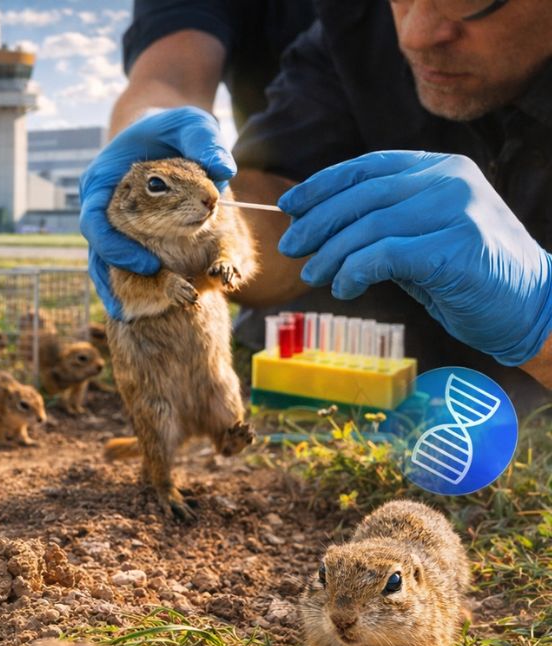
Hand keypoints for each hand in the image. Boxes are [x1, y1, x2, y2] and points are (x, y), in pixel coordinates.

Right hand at [79, 107, 235, 317]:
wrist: (163, 133)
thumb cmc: (171, 128)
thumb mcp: (190, 124)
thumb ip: (204, 140)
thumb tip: (223, 171)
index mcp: (101, 182)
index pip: (94, 222)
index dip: (114, 248)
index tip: (147, 264)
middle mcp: (99, 208)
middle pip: (97, 251)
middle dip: (120, 274)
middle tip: (156, 288)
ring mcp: (111, 225)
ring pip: (104, 264)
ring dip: (119, 289)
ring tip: (135, 314)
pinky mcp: (128, 237)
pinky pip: (123, 265)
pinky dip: (132, 285)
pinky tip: (144, 308)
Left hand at [278, 150, 551, 365]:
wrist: (532, 306)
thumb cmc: (469, 275)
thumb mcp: (421, 237)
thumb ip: (382, 224)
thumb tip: (315, 225)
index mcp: (441, 169)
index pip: (368, 167)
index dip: (323, 184)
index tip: (290, 206)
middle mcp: (450, 181)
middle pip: (362, 195)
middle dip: (317, 222)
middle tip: (290, 247)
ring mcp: (458, 210)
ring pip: (369, 226)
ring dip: (330, 254)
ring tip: (312, 275)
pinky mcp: (457, 247)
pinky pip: (385, 255)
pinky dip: (354, 272)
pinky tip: (344, 288)